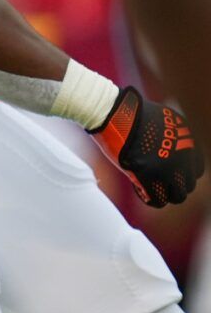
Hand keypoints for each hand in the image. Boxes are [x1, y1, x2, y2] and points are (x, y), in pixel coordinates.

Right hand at [89, 86, 202, 206]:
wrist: (115, 112)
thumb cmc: (133, 113)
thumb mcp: (164, 121)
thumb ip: (173, 139)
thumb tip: (172, 152)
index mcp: (190, 143)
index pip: (197, 170)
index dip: (181, 172)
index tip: (167, 171)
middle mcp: (184, 158)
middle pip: (188, 185)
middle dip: (174, 185)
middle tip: (157, 180)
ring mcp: (169, 169)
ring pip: (177, 196)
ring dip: (164, 193)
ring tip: (148, 186)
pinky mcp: (150, 177)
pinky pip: (158, 200)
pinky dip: (149, 198)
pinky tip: (139, 189)